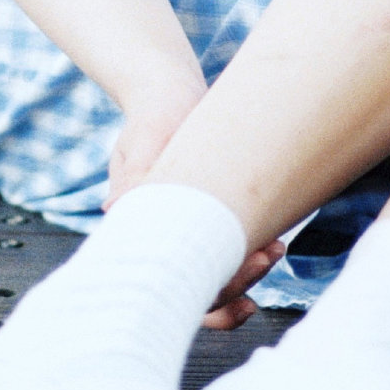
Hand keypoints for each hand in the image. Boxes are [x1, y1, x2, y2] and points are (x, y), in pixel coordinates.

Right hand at [104, 67, 285, 327]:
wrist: (169, 94)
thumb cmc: (150, 119)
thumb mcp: (140, 142)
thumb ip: (131, 175)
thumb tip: (113, 210)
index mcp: (140, 230)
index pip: (166, 283)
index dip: (203, 295)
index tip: (240, 286)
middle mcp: (163, 241)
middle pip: (197, 292)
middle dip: (235, 284)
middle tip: (265, 258)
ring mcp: (187, 234)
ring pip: (215, 280)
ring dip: (249, 275)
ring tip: (276, 250)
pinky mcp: (209, 221)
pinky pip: (229, 254)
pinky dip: (252, 255)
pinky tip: (275, 245)